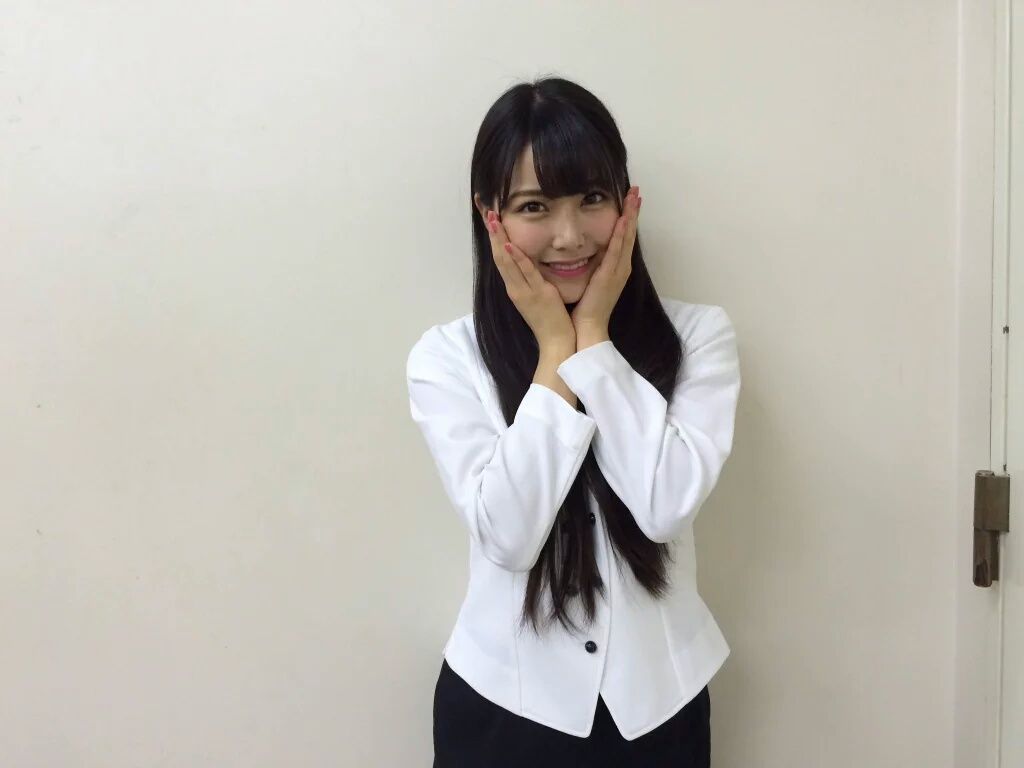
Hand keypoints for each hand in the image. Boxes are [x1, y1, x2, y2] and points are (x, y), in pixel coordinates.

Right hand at [482, 208, 575, 350]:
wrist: (556, 343)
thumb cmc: (549, 320)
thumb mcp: (536, 295)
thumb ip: (530, 279)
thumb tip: (527, 262)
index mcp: (515, 286)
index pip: (501, 256)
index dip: (494, 236)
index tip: (488, 216)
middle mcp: (515, 287)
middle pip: (499, 255)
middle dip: (492, 232)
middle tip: (485, 209)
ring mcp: (524, 291)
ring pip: (507, 261)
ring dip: (499, 239)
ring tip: (493, 219)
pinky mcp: (537, 294)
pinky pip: (526, 273)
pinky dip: (517, 259)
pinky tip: (510, 245)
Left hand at [570, 186, 640, 345]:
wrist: (588, 327)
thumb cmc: (587, 307)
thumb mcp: (592, 281)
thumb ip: (593, 266)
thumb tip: (588, 252)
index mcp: (616, 268)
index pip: (623, 237)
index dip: (628, 218)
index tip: (630, 200)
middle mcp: (621, 267)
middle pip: (629, 233)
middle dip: (633, 211)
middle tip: (636, 190)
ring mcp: (618, 271)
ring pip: (626, 238)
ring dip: (631, 216)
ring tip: (634, 197)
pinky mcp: (610, 275)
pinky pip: (616, 250)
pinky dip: (621, 234)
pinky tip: (623, 219)